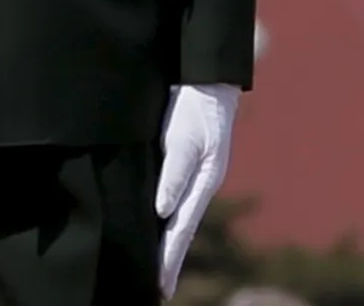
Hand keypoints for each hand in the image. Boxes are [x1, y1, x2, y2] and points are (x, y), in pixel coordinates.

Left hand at [152, 82, 239, 297]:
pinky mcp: (185, 167)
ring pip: (179, 221)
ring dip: (168, 246)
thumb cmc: (195, 108)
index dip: (170, 259)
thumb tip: (163, 212)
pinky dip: (167, 224)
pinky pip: (175, 204)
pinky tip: (158, 232)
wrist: (206, 80)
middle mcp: (200, 186)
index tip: (159, 285)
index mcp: (204, 184)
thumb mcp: (184, 139)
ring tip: (157, 273)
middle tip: (158, 292)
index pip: (182, 230)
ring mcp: (195, 178)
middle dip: (170, 262)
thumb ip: (174, 174)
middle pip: (182, 232)